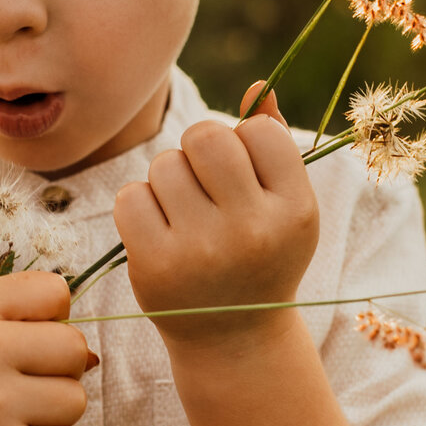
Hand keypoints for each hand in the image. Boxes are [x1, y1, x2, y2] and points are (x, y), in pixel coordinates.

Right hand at [0, 269, 92, 425]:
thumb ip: (18, 320)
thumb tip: (92, 355)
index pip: (55, 292)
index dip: (49, 320)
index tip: (19, 343)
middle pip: (75, 348)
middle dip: (58, 371)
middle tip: (16, 388)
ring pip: (76, 401)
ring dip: (52, 416)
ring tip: (7, 421)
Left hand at [113, 82, 319, 347]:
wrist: (233, 338)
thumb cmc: (260, 256)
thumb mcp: (284, 207)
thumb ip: (273, 144)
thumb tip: (254, 87)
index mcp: (295, 211)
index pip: (257, 131)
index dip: (244, 144)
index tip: (245, 176)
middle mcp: (252, 231)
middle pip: (204, 137)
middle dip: (198, 149)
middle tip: (204, 183)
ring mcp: (201, 251)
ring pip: (164, 165)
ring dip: (168, 180)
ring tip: (185, 214)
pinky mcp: (155, 266)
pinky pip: (130, 197)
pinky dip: (139, 207)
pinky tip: (159, 231)